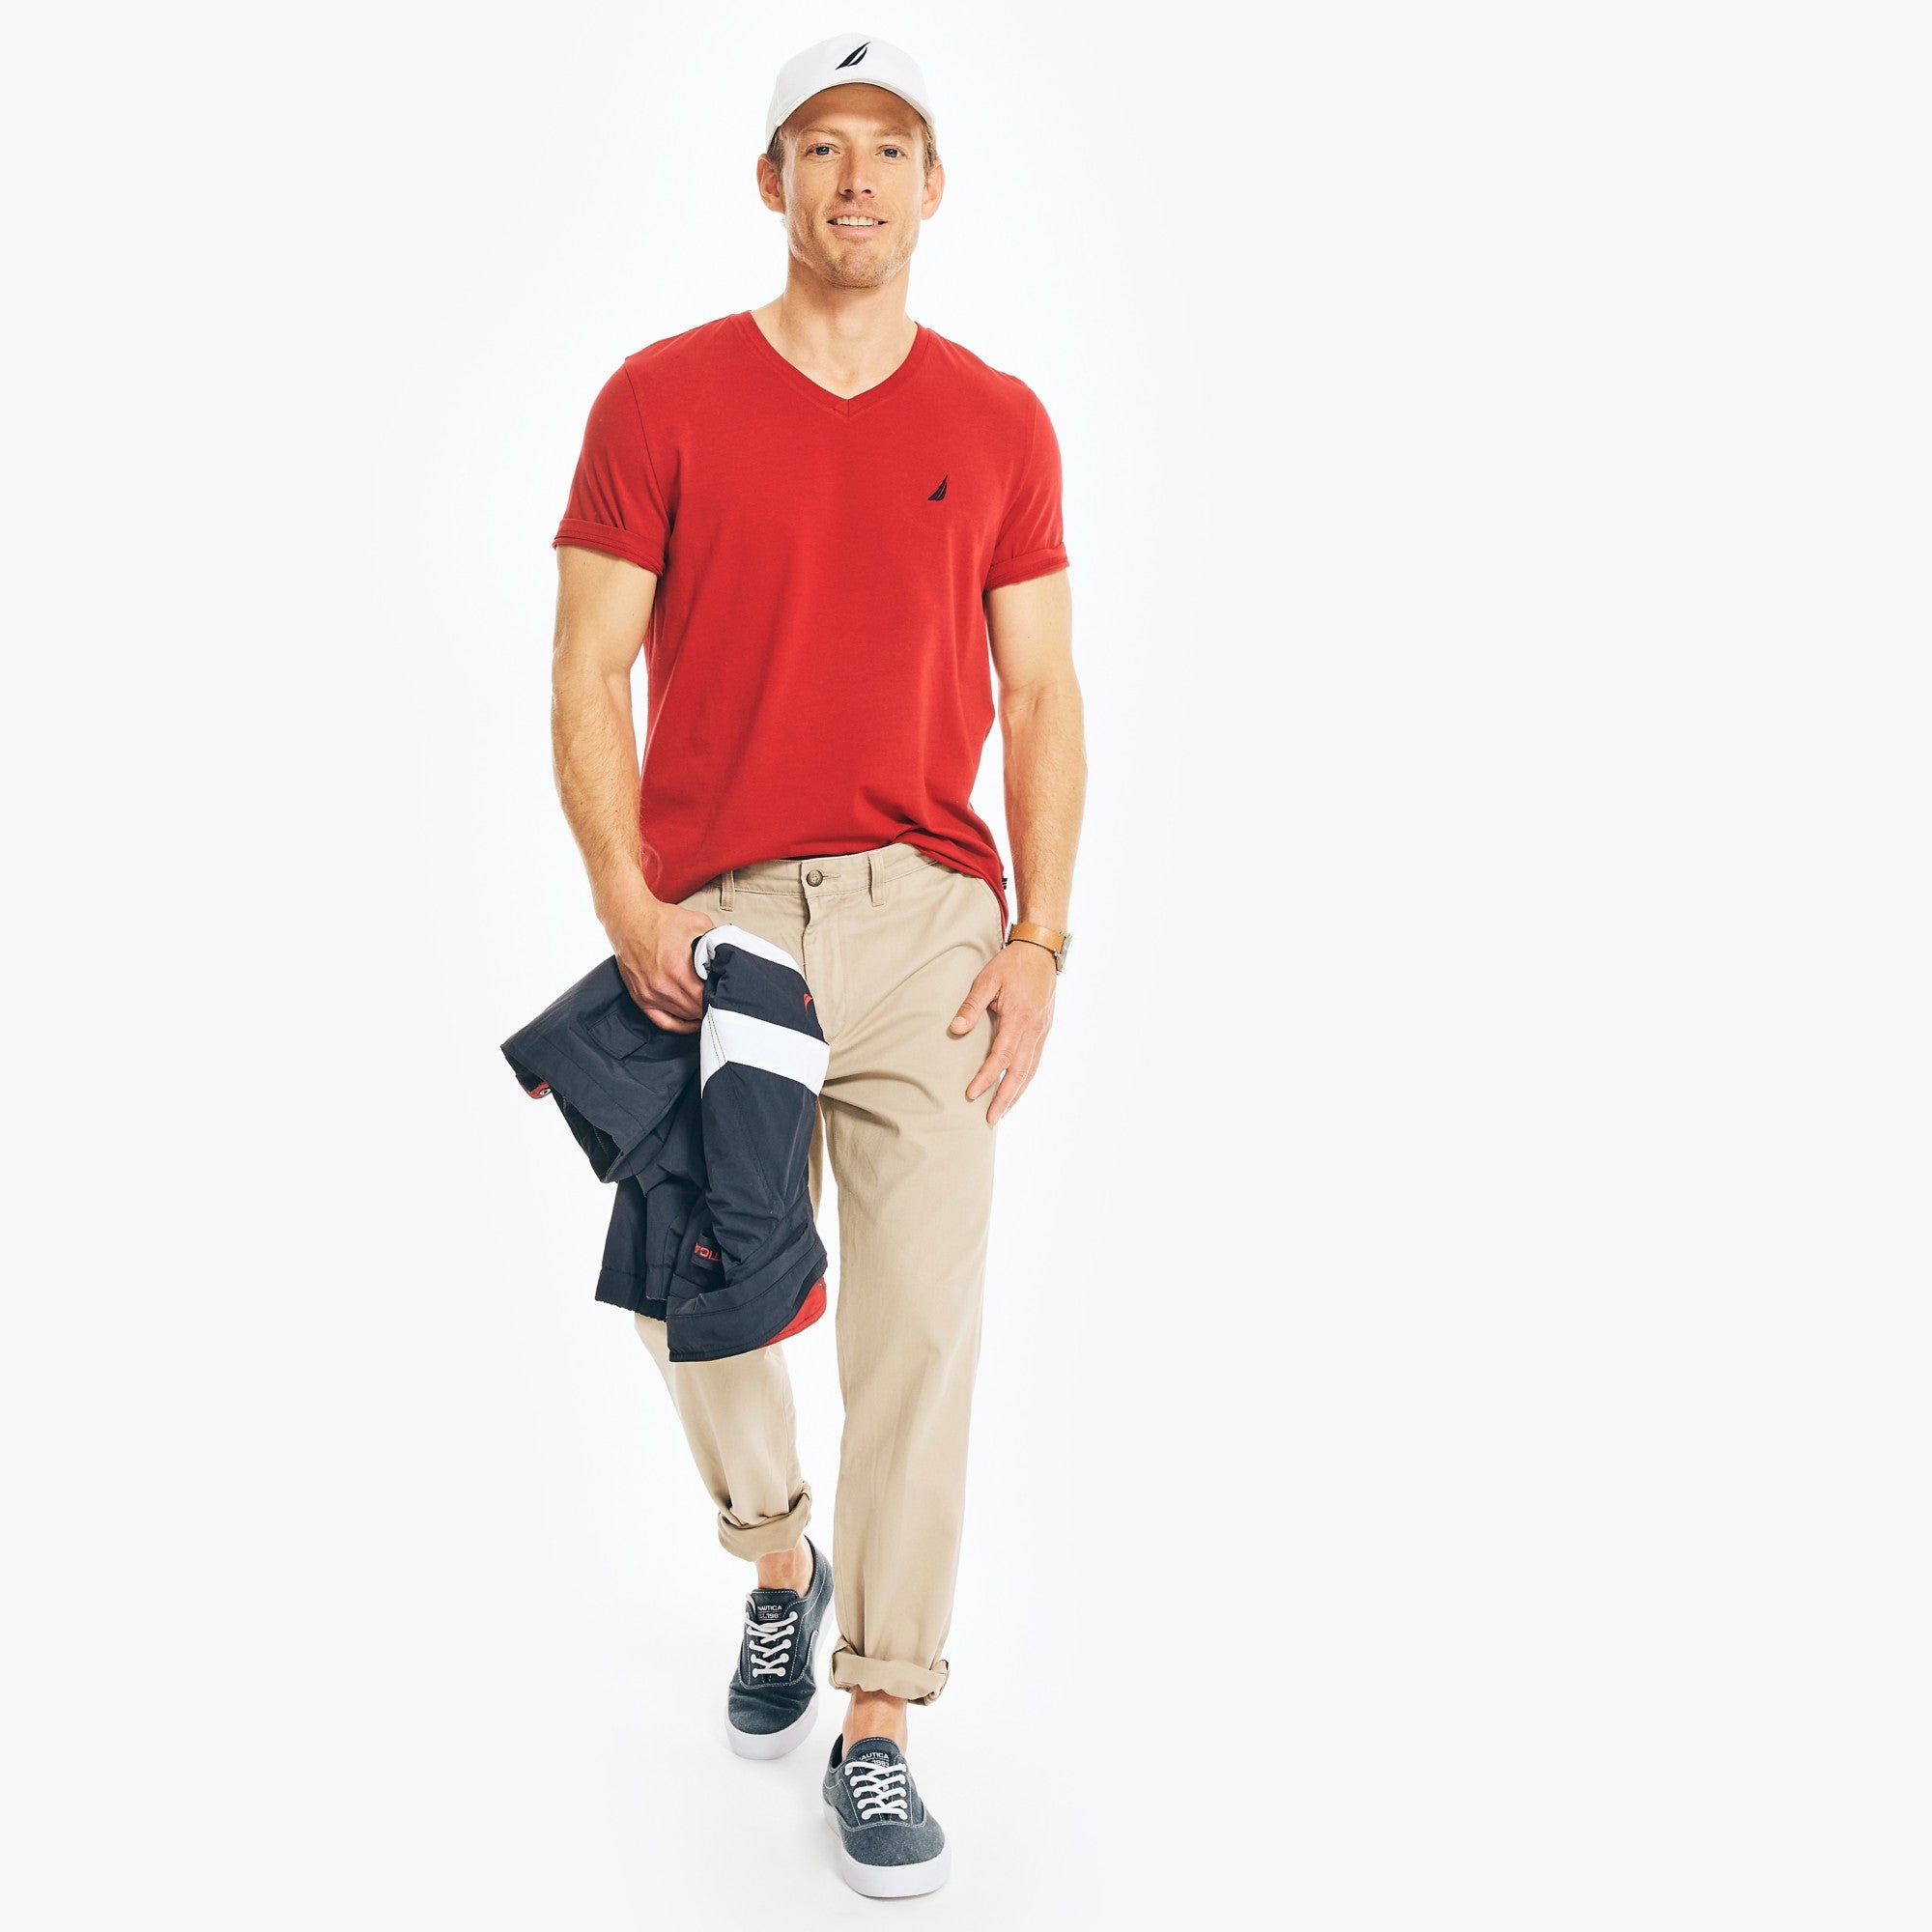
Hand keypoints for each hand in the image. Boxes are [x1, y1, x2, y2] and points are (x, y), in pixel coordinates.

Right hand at [607, 898, 715, 1034]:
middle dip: (711, 1005)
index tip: (726, 992)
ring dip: (697, 1014)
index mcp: (678, 970)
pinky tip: (690, 1021)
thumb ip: (715, 943)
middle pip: (696, 1010)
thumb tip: (729, 957)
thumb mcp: (698, 923)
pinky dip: (679, 1025)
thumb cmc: (661, 920)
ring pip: (683, 1016)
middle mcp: (663, 986)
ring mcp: (650, 994)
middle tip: (721, 1000)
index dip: (720, 997)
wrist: (629, 919)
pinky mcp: (640, 997)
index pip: (707, 997)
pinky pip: (662, 1022)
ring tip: (709, 1007)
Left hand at [949, 940, 1056, 1122]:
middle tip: (991, 1119)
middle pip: (1020, 1072)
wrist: (1041, 952)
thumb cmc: (1012, 964)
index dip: (986, 1077)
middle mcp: (1034, 1030)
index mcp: (1019, 1018)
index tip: (971, 1093)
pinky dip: (1025, 1079)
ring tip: (1002, 1112)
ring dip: (1017, 1093)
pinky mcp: (1044, 1031)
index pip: (1001, 1056)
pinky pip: (1035, 1061)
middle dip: (1005, 1097)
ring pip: (1030, 1070)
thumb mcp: (987, 979)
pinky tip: (1016, 1089)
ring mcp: (1042, 1032)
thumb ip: (972, 1005)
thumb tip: (956, 1029)